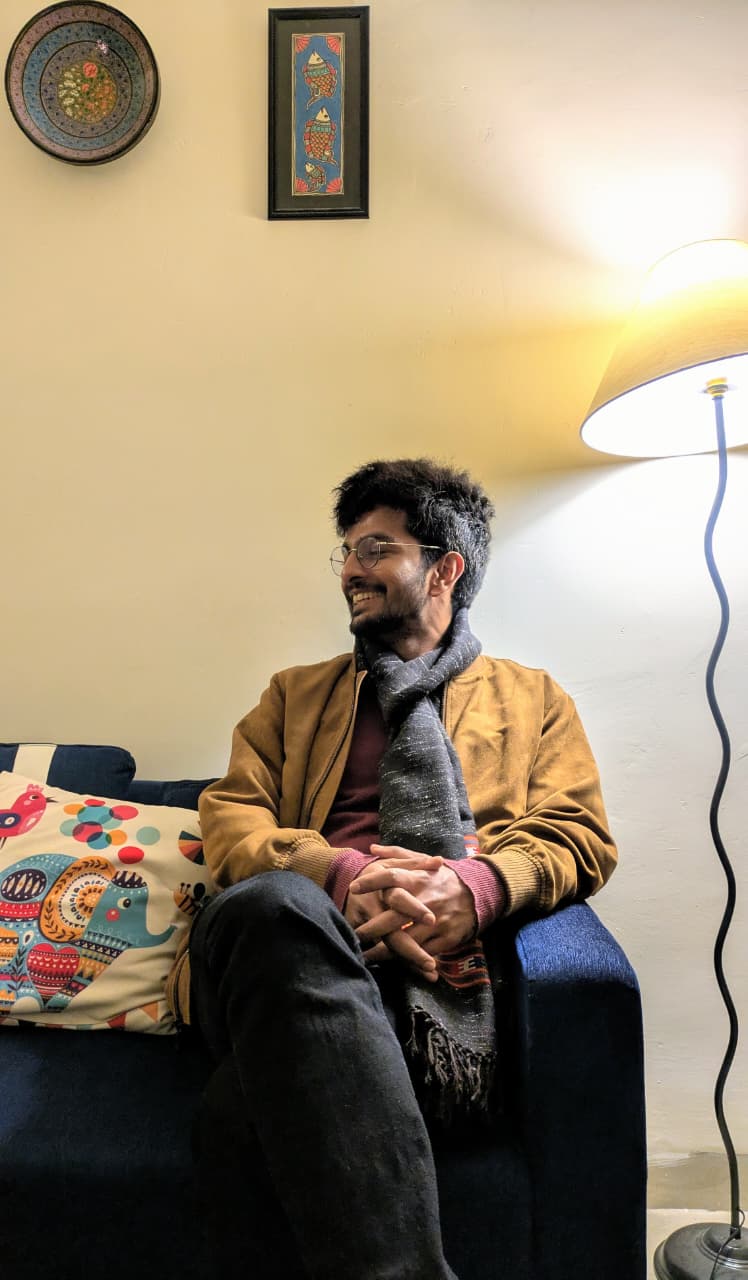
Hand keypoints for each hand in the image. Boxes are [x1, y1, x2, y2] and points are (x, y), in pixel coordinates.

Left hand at [349, 845, 477, 981]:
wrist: (479, 894)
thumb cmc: (443, 878)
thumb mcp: (424, 861)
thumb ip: (397, 855)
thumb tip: (372, 847)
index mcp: (419, 879)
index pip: (393, 877)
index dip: (372, 882)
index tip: (353, 888)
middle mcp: (427, 899)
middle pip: (394, 917)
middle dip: (371, 928)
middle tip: (354, 934)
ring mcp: (437, 921)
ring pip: (406, 941)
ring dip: (384, 951)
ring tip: (366, 955)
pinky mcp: (446, 939)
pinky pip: (422, 953)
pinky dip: (406, 959)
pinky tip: (391, 961)